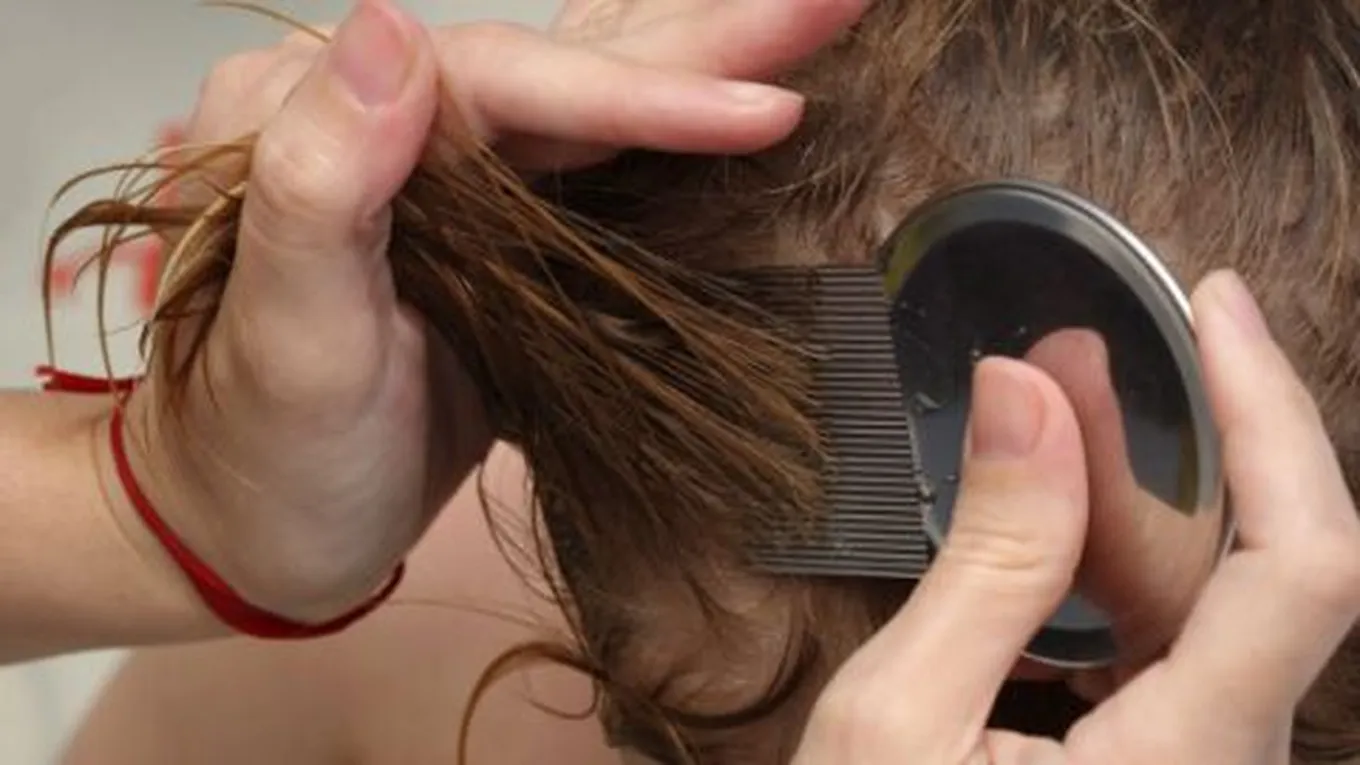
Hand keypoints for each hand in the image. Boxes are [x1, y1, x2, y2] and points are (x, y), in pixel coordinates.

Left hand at [119, 0, 867, 622]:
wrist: (257, 531)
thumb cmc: (265, 459)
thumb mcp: (287, 341)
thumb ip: (316, 185)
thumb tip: (391, 32)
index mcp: (317, 118)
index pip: (506, 80)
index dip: (642, 93)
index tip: (767, 110)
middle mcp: (383, 118)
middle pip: (567, 58)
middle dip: (709, 37)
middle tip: (834, 4)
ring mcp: (443, 168)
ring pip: (591, 90)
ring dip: (704, 58)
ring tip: (808, 28)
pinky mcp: (489, 224)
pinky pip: (592, 152)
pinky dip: (672, 124)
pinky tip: (734, 94)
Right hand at [792, 270, 1359, 763]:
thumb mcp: (900, 721)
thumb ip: (985, 560)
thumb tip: (1022, 393)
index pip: (1309, 562)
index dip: (1275, 417)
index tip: (1215, 308)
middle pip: (1261, 568)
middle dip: (1174, 439)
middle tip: (1075, 350)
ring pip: (1210, 605)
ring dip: (1130, 497)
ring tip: (1042, 407)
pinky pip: (1168, 647)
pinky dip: (1110, 567)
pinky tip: (1043, 518)